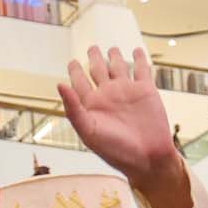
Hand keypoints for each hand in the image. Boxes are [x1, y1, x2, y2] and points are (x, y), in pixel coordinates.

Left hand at [59, 47, 184, 201]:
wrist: (148, 159)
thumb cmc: (116, 150)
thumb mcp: (88, 131)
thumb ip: (73, 108)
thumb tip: (59, 84)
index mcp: (93, 105)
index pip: (80, 82)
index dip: (75, 71)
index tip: (72, 62)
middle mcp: (109, 96)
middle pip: (98, 71)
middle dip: (95, 59)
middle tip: (92, 48)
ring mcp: (128, 91)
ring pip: (119, 67)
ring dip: (115, 57)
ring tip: (112, 49)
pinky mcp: (146, 90)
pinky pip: (142, 70)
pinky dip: (140, 59)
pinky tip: (137, 51)